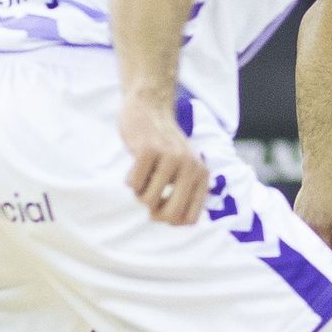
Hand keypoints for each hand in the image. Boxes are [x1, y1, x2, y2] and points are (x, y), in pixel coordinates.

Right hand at [119, 102, 208, 225]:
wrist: (150, 108)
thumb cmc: (164, 147)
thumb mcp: (184, 168)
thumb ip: (184, 193)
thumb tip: (174, 222)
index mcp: (201, 175)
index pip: (189, 219)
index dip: (171, 220)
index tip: (162, 208)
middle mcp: (190, 167)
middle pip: (170, 215)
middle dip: (154, 214)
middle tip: (148, 199)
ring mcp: (170, 158)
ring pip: (147, 201)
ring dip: (139, 193)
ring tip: (144, 176)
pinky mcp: (148, 150)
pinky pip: (133, 184)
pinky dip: (130, 180)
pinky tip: (135, 165)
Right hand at [294, 168, 331, 265]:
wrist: (324, 172)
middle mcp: (324, 227)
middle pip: (325, 256)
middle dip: (329, 265)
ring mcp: (308, 223)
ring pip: (311, 249)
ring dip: (315, 256)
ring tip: (317, 267)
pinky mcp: (297, 219)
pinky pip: (300, 238)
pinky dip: (304, 245)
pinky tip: (306, 250)